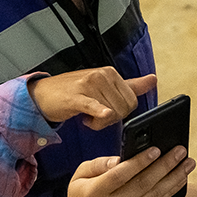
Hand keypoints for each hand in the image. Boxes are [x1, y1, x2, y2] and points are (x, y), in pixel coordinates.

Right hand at [27, 69, 156, 130]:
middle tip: (96, 118)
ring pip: (110, 113)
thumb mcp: (104, 86)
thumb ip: (130, 85)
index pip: (132, 100)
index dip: (122, 114)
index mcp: (111, 73)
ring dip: (99, 123)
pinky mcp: (76, 96)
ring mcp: (89, 84)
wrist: (42, 94)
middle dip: (112, 120)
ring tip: (87, 116)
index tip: (107, 113)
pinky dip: (99, 113)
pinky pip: (94, 106)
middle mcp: (102, 75)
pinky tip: (98, 118)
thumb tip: (154, 79)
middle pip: (124, 108)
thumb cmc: (73, 92)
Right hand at [64, 144, 194, 196]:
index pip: (120, 175)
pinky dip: (170, 192)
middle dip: (164, 166)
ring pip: (154, 196)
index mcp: (93, 194)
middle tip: (180, 151)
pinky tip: (179, 179)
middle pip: (142, 184)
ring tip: (187, 164)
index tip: (156, 149)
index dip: (140, 162)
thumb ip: (97, 165)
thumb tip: (118, 159)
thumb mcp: (78, 177)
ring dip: (174, 178)